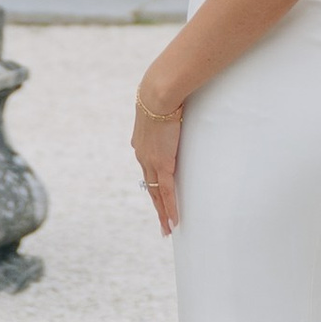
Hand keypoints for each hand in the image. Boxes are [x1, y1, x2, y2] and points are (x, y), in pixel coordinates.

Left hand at [131, 85, 183, 236]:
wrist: (158, 93)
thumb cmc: (163, 92)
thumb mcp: (163, 106)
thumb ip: (168, 112)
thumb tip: (179, 104)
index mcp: (141, 143)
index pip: (148, 169)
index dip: (154, 184)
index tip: (157, 194)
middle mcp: (142, 156)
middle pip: (150, 187)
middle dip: (156, 206)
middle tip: (161, 223)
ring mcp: (151, 162)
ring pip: (156, 194)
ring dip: (162, 213)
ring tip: (167, 229)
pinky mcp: (162, 164)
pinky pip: (166, 192)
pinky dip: (169, 208)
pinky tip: (173, 221)